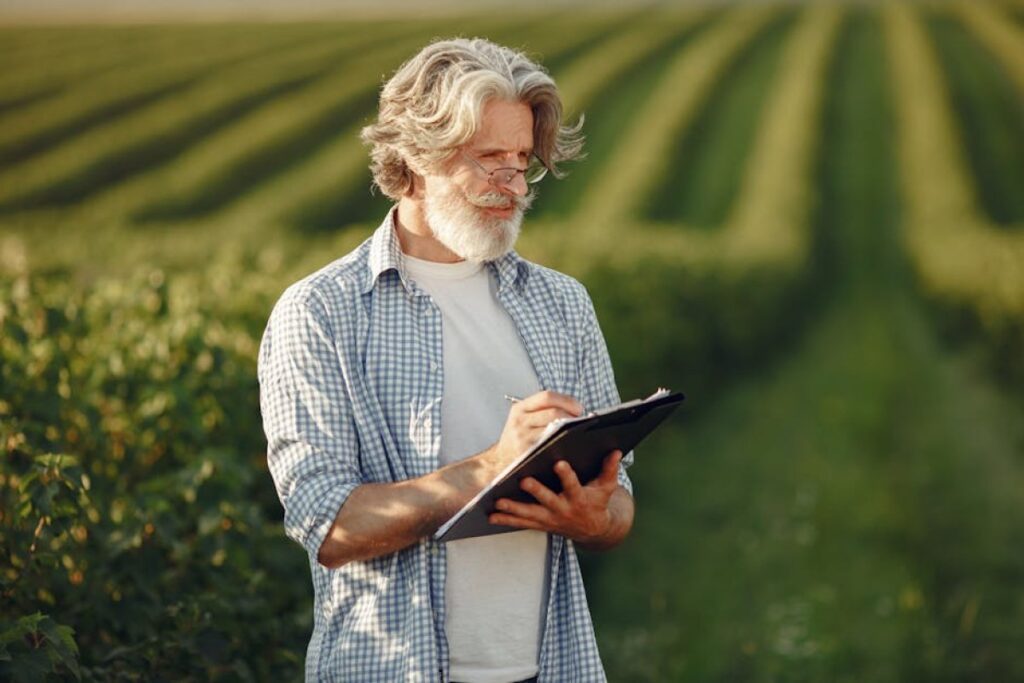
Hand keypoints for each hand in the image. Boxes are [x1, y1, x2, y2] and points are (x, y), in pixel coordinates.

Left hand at [489, 450, 623, 543]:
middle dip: (536, 491)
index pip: (573, 485)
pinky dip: (506, 520)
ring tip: (497, 501)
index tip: (559, 462)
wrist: (592, 530)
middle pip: (547, 500)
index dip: (566, 475)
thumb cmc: (597, 502)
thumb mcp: (606, 487)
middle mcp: (563, 510)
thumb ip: (609, 469)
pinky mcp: (540, 524)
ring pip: (530, 514)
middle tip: (523, 480)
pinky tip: (490, 515)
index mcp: (579, 498)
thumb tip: (616, 451)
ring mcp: (550, 519)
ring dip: (513, 509)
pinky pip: (521, 523)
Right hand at [492, 391, 582, 466]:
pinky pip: (551, 444)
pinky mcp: (527, 452)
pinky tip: (569, 444)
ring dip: (570, 429)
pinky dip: (563, 442)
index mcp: (519, 408)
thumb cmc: (516, 440)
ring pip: (554, 428)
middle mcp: (519, 421)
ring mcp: (523, 437)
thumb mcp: (521, 419)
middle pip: (553, 412)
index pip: (547, 396)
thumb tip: (574, 408)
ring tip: (576, 431)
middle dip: (571, 416)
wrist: (498, 462)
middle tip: (579, 422)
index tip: (578, 408)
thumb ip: (541, 410)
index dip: (567, 400)